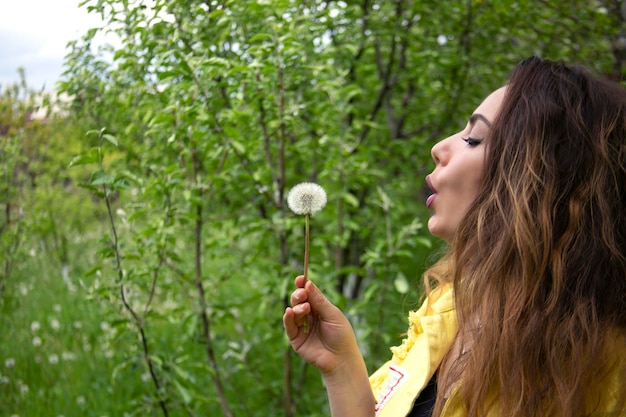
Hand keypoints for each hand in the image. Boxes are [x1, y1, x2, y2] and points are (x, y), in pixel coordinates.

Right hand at [283, 276, 376, 416]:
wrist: (341, 360)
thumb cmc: (342, 336)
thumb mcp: (333, 315)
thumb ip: (319, 301)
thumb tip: (308, 283)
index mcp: (320, 309)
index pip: (309, 294)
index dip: (304, 285)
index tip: (300, 278)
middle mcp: (310, 316)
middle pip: (299, 300)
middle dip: (299, 295)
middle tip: (302, 294)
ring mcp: (302, 328)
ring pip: (293, 311)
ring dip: (297, 307)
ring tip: (305, 308)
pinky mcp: (296, 339)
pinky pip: (289, 326)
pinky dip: (287, 318)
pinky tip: (289, 312)